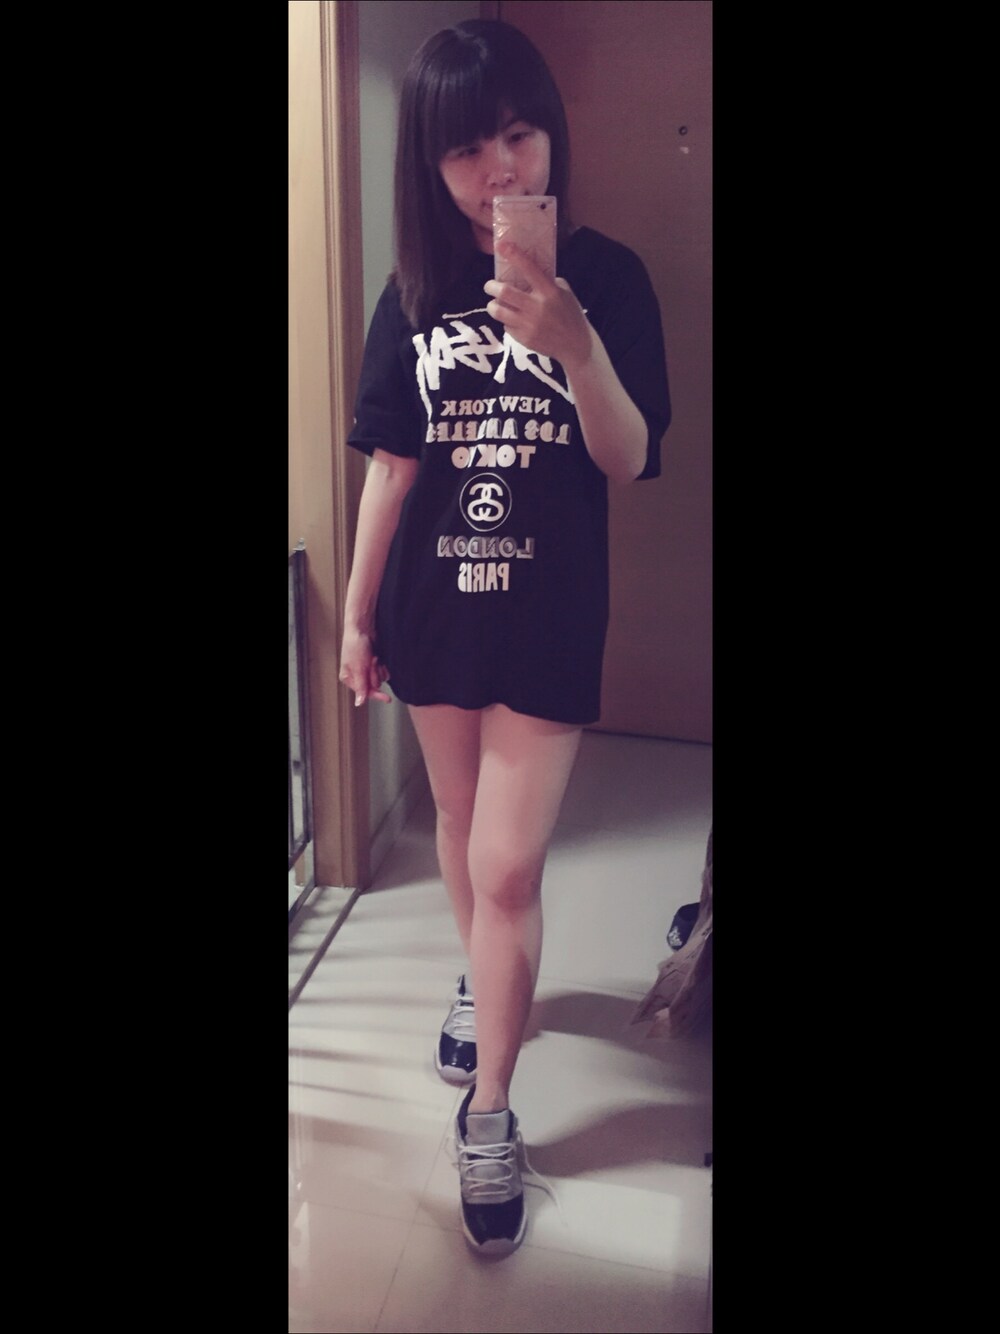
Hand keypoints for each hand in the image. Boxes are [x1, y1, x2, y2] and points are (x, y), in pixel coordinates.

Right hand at [339, 628, 391, 705]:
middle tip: (372, 662)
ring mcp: (366, 670)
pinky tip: (378, 656)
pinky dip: (383, 665)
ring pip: (380, 679)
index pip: (364, 692)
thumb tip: (359, 703)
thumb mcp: (358, 668)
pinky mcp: (374, 664)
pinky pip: (384, 672)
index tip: (387, 698)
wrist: (363, 627)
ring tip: (373, 657)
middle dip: (374, 674)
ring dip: (379, 668)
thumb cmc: (356, 645)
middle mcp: (357, 676)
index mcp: (348, 678)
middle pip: (373, 686)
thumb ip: (361, 686)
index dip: (375, 694)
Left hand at [483, 242, 592, 369]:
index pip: (529, 269)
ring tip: (495, 303)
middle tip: (489, 286)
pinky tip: (513, 320)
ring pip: (498, 311)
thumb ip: (547, 281)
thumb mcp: (564, 293)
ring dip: (492, 305)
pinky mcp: (524, 339)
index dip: (514, 255)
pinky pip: (506, 326)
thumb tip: (527, 271)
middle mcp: (537, 307)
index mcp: (549, 291)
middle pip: (504, 292)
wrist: (576, 346)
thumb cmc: (570, 314)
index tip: (501, 245)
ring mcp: (529, 324)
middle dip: (491, 286)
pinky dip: (506, 321)